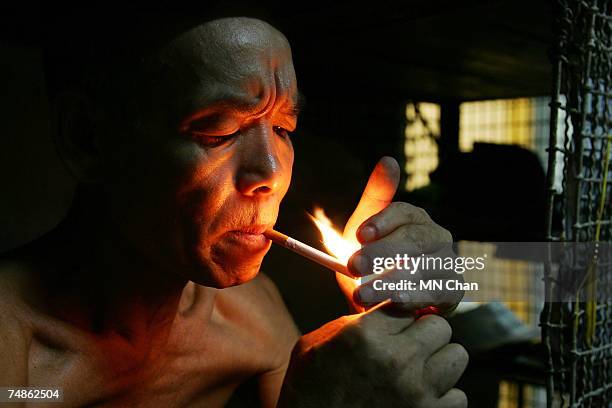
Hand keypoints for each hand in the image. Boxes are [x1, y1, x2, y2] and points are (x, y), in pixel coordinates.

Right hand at [278, 304, 467, 406]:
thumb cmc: (309, 388)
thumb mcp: (318, 342)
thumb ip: (351, 318)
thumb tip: (369, 291)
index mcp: (366, 334)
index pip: (408, 302)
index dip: (403, 315)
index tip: (399, 323)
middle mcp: (396, 359)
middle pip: (440, 326)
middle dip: (426, 334)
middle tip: (411, 346)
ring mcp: (415, 391)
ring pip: (456, 356)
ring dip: (439, 363)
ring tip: (418, 372)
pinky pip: (458, 397)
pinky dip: (444, 398)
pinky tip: (420, 398)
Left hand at [339, 157, 461, 314]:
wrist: (387, 302)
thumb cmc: (376, 261)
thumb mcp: (367, 230)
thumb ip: (375, 198)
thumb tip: (389, 160)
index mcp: (415, 218)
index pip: (404, 212)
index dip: (382, 221)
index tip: (359, 234)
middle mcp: (436, 236)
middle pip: (414, 240)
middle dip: (381, 254)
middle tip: (353, 266)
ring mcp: (448, 263)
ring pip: (423, 268)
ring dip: (389, 282)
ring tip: (362, 293)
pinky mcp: (453, 289)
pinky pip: (436, 292)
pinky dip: (414, 297)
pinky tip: (394, 302)